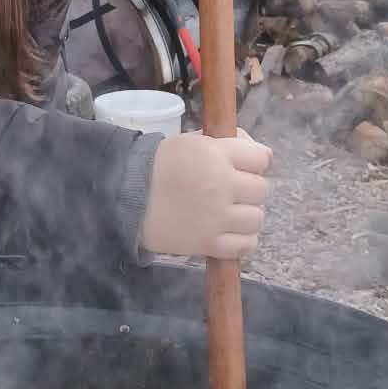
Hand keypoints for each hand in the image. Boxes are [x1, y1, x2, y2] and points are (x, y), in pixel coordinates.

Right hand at [140, 130, 272, 261]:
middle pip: (262, 189)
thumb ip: (226, 145)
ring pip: (257, 218)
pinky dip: (242, 241)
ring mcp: (217, 216)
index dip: (255, 162)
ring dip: (246, 216)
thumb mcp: (192, 142)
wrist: (125, 196)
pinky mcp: (209, 243)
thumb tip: (260, 156)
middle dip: (248, 190)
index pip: (262, 158)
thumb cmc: (159, 165)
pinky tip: (229, 233)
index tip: (243, 168)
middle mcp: (222, 184)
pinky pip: (246, 245)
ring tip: (229, 215)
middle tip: (231, 192)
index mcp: (216, 154)